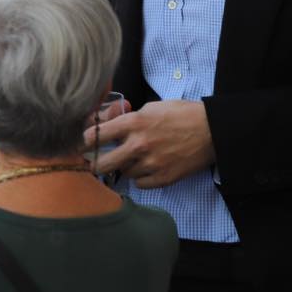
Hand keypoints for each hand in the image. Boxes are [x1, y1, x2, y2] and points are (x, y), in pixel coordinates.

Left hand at [85, 99, 214, 188]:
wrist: (213, 130)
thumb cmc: (181, 114)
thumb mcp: (151, 107)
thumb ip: (127, 118)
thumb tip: (108, 123)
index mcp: (133, 123)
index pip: (94, 136)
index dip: (82, 143)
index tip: (78, 146)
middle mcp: (138, 145)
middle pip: (100, 164)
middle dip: (93, 164)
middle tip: (91, 163)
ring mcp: (151, 164)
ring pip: (122, 173)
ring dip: (123, 168)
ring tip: (132, 159)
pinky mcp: (163, 178)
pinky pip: (139, 184)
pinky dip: (140, 178)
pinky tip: (146, 168)